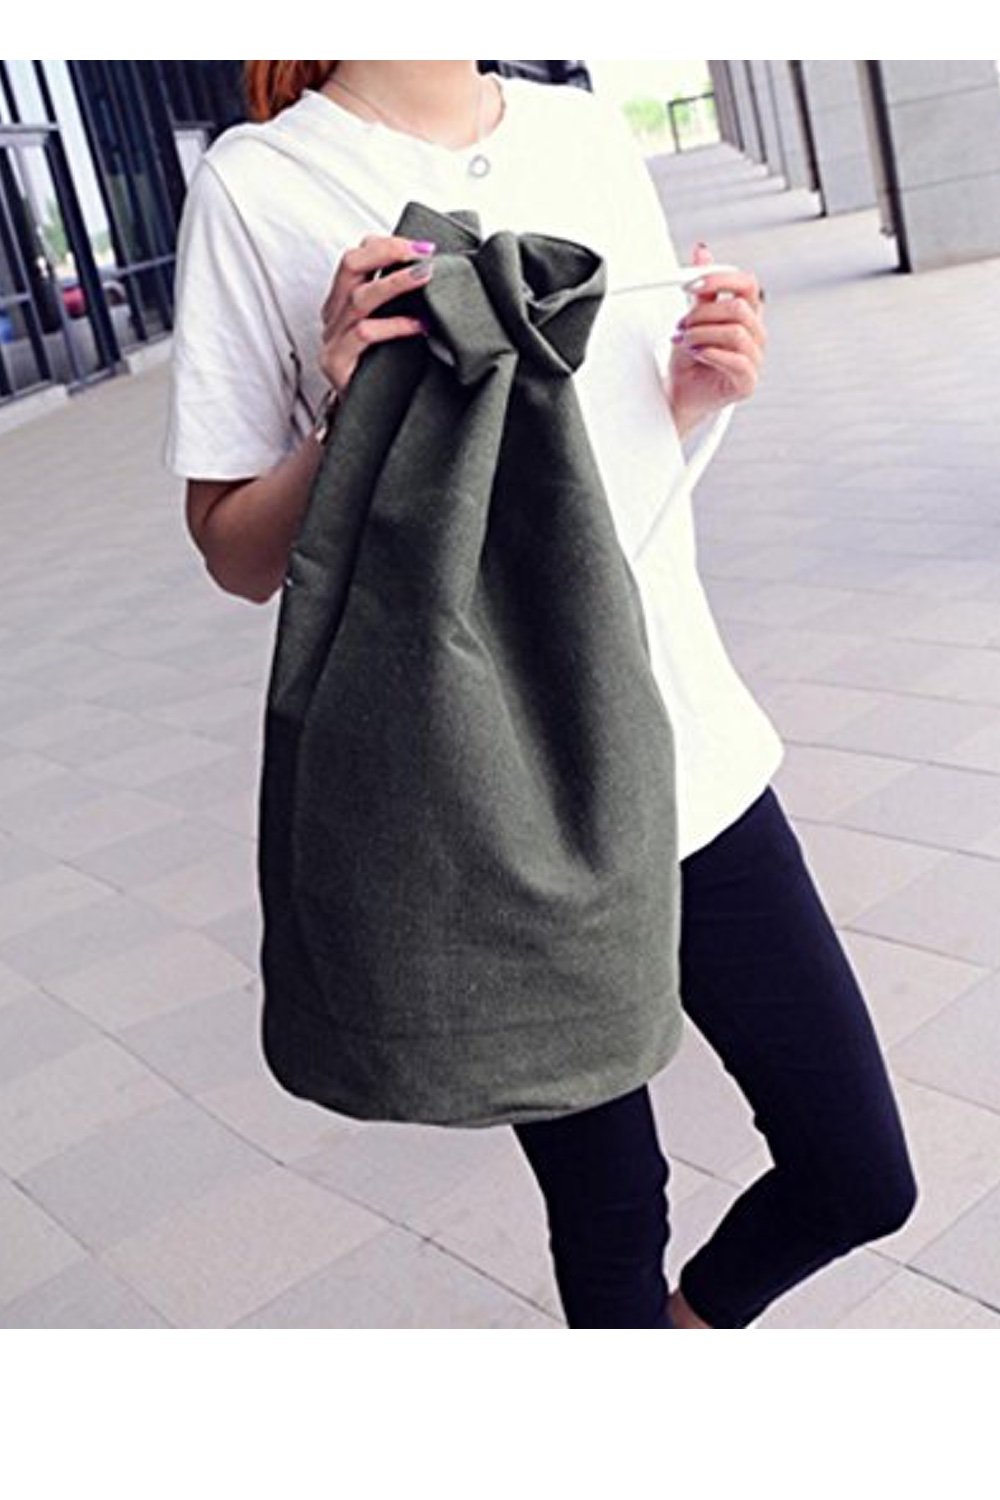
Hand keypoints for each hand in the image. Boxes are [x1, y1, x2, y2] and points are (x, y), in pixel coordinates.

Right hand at [319, 232, 434, 398]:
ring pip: (359, 297)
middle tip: (424, 253)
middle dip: (388, 251)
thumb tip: (437, 276)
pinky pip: (365, 335)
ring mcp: (332, 339)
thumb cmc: (380, 375)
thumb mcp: (389, 332)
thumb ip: (399, 305)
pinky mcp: (337, 363)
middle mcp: (333, 316)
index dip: (386, 244)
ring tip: (427, 274)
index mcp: (342, 302)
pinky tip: (420, 326)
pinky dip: (395, 326)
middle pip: (351, 264)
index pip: (356, 256)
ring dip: (396, 282)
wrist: (360, 423)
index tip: (424, 246)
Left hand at [666, 241, 766, 435]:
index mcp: (746, 314)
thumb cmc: (689, 358)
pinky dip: (710, 353)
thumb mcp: (692, 317)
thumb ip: (702, 289)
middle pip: (739, 308)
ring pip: (735, 333)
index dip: (720, 279)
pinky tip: (696, 354)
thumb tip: (703, 251)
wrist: (679, 395)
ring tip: (684, 342)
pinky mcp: (748, 382)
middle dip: (703, 314)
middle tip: (681, 324)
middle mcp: (755, 334)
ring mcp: (754, 358)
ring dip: (702, 334)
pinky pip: (736, 360)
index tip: (690, 284)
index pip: (746, 284)